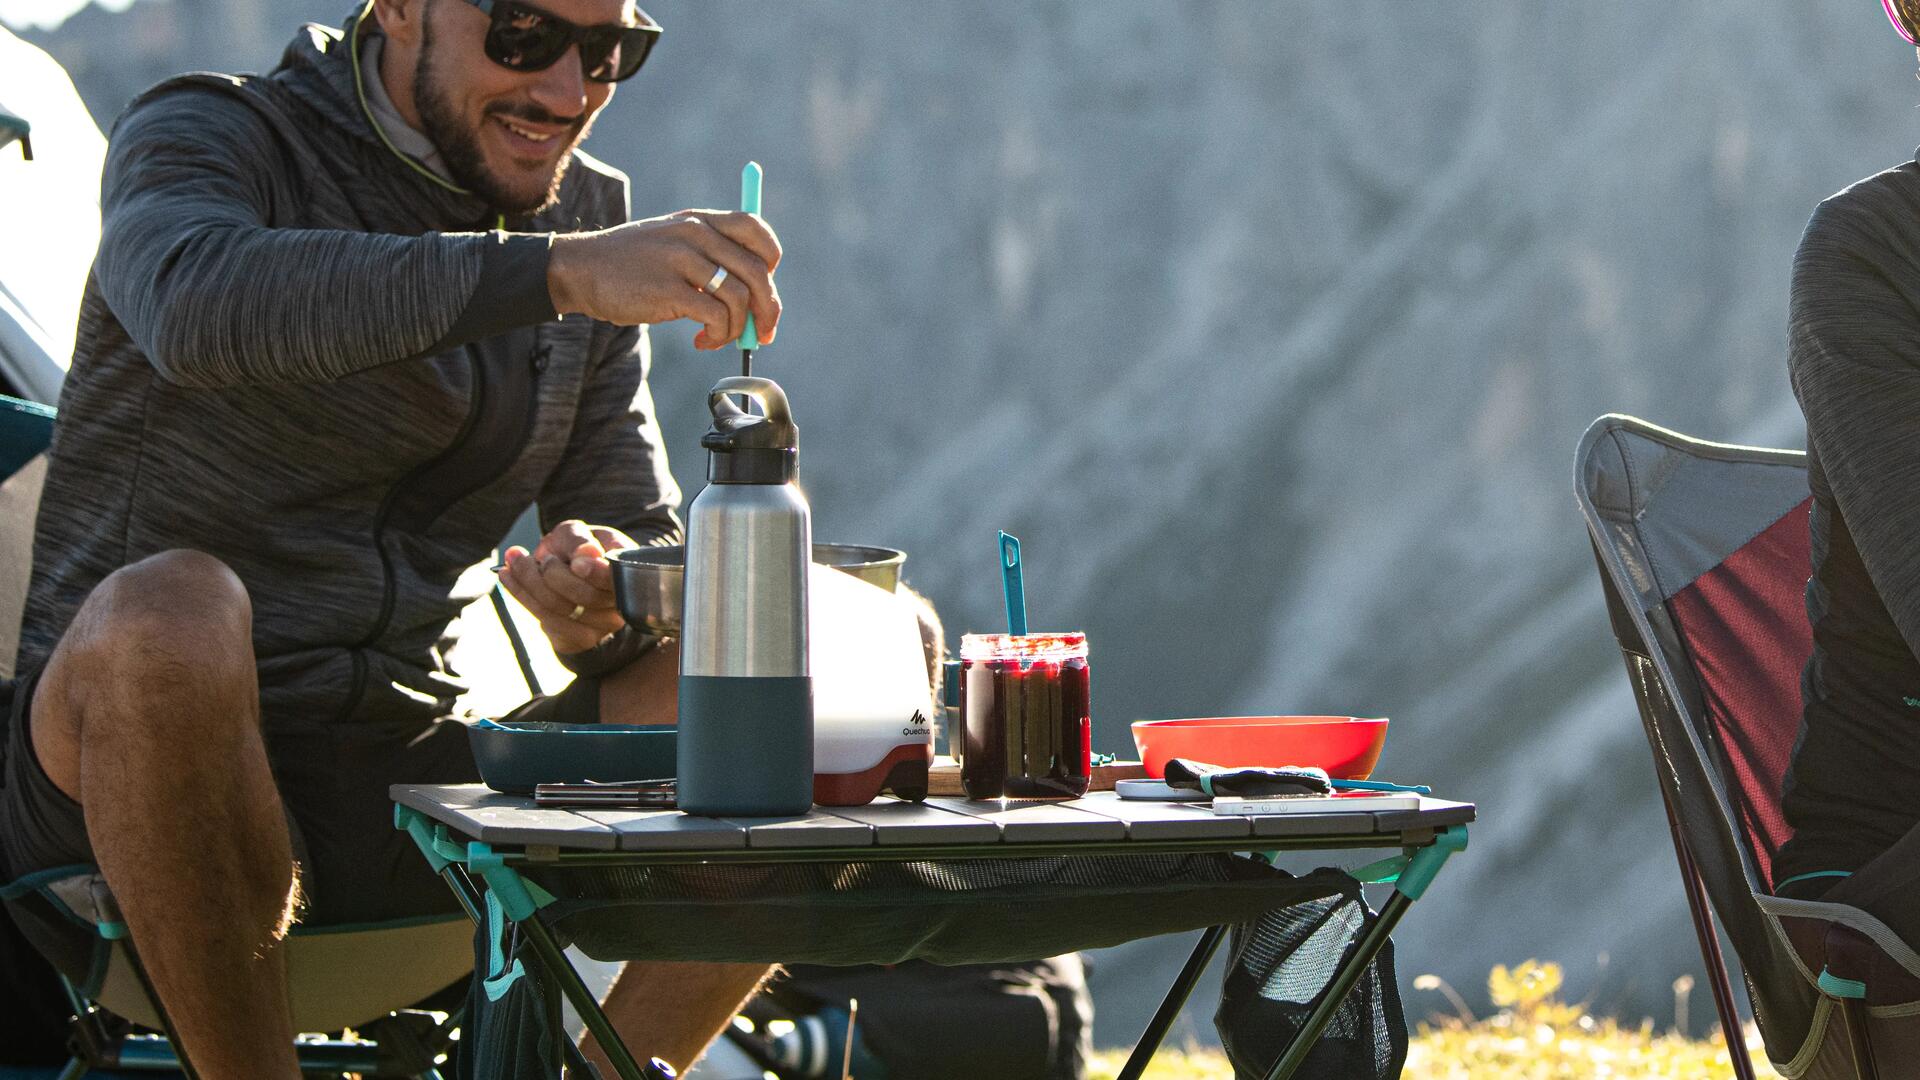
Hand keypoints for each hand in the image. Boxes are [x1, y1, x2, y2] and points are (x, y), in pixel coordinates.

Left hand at [496, 520, 635, 655]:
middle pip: (584, 596)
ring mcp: (601, 628)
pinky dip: (522, 596)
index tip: (576, 563)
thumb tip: (588, 555)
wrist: (568, 570)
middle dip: (549, 574)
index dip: (596, 574)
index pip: (614, 580)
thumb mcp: (576, 533)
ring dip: (527, 583)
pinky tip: (508, 577)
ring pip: (560, 610)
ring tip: (512, 560)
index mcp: (625, 574)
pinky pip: (547, 622)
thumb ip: (580, 541)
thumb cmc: (575, 547)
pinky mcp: (577, 640)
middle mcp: (619, 606)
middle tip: (530, 554)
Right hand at [547, 210, 782, 350]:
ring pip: (740, 298)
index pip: (755, 229)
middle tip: (764, 332)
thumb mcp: (671, 244)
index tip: (763, 284)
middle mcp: (695, 234)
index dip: (769, 260)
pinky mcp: (669, 289)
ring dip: (739, 328)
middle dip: (768, 308)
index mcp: (699, 220)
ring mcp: (682, 260)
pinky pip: (717, 317)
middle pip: (758, 271)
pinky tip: (702, 341)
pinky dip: (719, 336)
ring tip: (718, 337)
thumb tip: (755, 303)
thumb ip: (709, 259)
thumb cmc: (631, 265)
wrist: (581, 270)